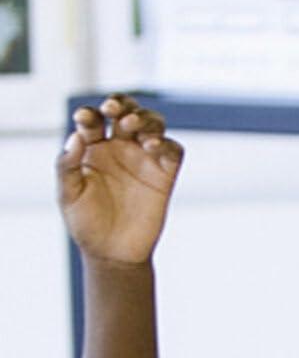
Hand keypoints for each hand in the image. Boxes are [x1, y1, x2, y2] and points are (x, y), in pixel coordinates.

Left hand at [57, 96, 182, 266]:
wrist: (113, 253)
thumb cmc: (87, 224)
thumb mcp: (67, 194)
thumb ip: (66, 165)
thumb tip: (75, 137)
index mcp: (93, 148)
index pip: (94, 119)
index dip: (90, 113)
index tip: (85, 121)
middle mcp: (120, 149)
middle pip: (127, 112)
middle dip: (121, 104)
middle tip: (113, 110)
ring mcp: (144, 161)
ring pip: (153, 124)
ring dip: (145, 118)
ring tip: (134, 126)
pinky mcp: (165, 177)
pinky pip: (173, 151)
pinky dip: (167, 143)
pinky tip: (152, 146)